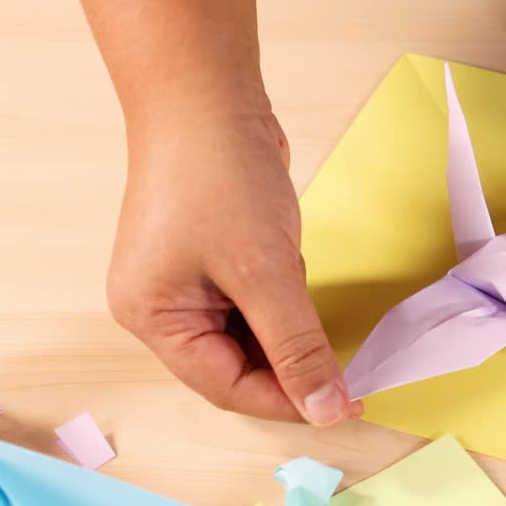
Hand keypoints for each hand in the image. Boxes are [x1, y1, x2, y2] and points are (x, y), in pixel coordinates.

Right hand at [107, 110, 361, 424]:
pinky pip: (259, 304)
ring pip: (254, 337)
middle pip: (237, 367)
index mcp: (154, 318)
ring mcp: (190, 282)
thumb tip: (325, 410)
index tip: (343, 407)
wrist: (210, 95)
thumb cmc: (218, 175)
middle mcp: (165, 306)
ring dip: (294, 339)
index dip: (287, 402)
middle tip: (351, 380)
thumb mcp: (264, 272)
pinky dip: (288, 308)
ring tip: (334, 335)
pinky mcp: (218, 259)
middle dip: (293, 373)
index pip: (225, 387)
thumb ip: (297, 347)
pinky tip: (309, 295)